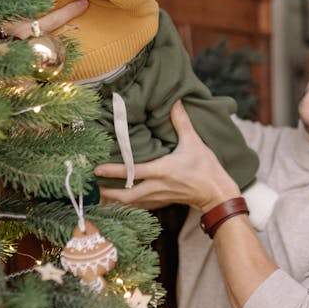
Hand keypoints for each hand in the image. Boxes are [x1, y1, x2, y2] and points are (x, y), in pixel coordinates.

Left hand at [96, 101, 240, 211]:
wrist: (216, 193)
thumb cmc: (206, 169)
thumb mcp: (194, 143)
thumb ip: (182, 123)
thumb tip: (175, 103)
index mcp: (162, 171)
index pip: (132, 172)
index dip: (113, 172)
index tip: (97, 169)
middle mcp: (157, 187)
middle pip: (126, 195)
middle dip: (107, 193)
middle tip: (92, 186)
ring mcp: (158, 197)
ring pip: (131, 202)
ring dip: (115, 199)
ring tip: (99, 193)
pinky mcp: (162, 202)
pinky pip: (140, 204)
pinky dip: (128, 202)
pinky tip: (120, 198)